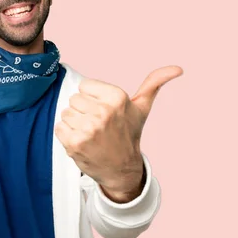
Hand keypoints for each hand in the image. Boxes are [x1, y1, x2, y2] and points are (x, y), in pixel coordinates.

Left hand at [55, 65, 182, 201]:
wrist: (122, 169)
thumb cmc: (129, 134)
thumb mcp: (142, 107)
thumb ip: (154, 83)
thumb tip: (178, 69)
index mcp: (117, 97)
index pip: (84, 86)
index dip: (92, 98)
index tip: (104, 111)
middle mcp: (103, 111)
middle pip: (73, 99)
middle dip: (83, 111)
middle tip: (97, 125)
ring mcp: (88, 128)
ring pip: (66, 113)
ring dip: (74, 124)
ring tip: (90, 134)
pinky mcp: (75, 143)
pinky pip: (59, 128)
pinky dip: (66, 135)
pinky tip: (82, 142)